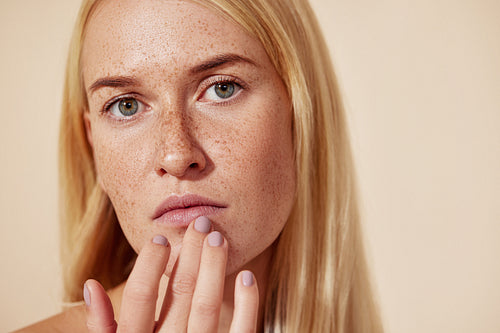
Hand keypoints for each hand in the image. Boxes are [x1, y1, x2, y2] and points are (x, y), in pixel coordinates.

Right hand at [83, 217, 258, 331]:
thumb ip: (102, 327)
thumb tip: (90, 285)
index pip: (139, 298)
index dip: (148, 265)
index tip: (161, 237)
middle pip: (178, 295)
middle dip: (190, 255)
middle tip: (199, 223)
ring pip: (207, 308)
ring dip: (214, 269)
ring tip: (218, 237)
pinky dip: (247, 305)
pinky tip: (247, 276)